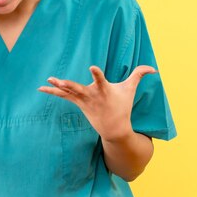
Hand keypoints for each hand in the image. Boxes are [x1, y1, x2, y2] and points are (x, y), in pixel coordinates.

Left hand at [38, 65, 155, 141]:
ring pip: (69, 92)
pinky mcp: (78, 103)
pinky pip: (64, 96)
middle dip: (70, 85)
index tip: (92, 67)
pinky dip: (53, 91)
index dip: (96, 74)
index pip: (100, 80)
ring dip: (58, 87)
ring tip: (49, 80)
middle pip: (79, 89)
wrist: (114, 128)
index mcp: (105, 90)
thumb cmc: (123, 106)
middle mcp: (92, 95)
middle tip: (60, 80)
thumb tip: (154, 69)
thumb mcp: (131, 89)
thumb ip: (139, 75)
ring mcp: (84, 100)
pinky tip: (42, 87)